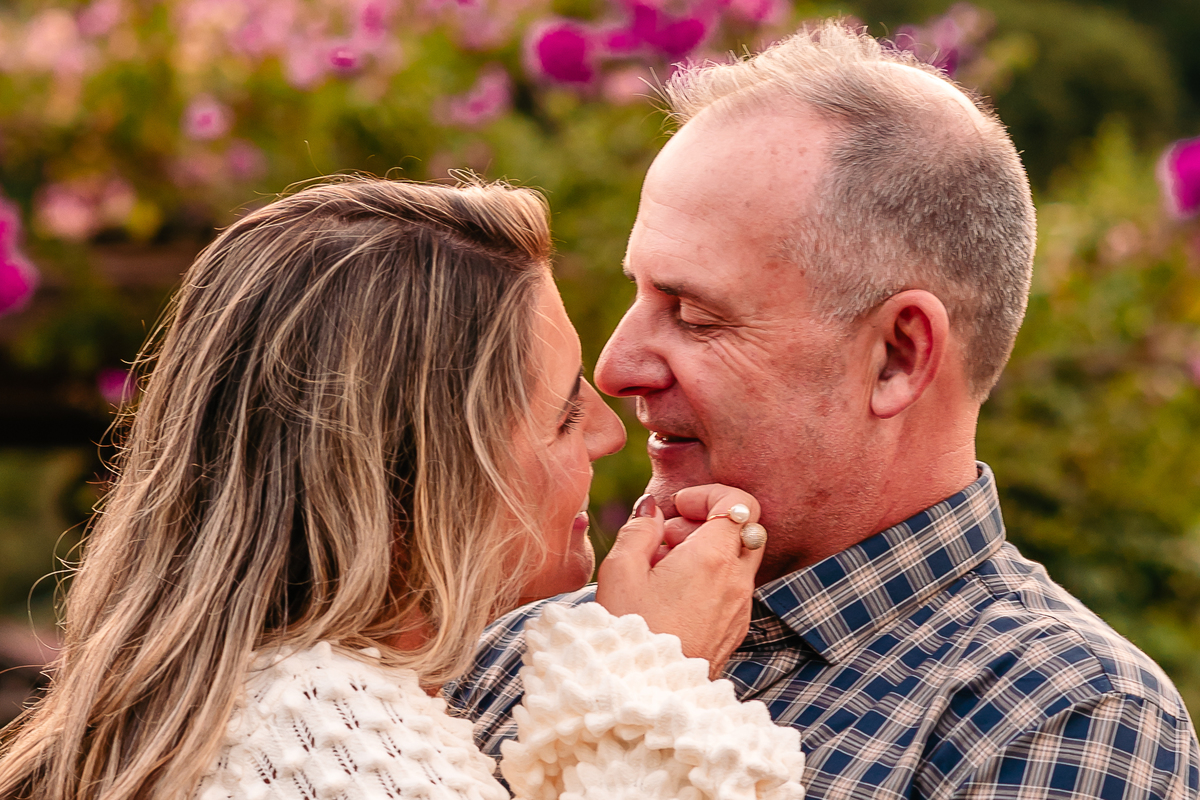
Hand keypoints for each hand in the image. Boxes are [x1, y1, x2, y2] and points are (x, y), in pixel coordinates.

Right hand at [595, 485, 763, 677]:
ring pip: (738, 559)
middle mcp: (736, 581)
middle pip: (744, 529)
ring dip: (707, 552)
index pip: (739, 503)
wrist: (646, 693)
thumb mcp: (620, 570)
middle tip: (668, 538)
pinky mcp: (735, 628)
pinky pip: (733, 587)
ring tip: (663, 570)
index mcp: (712, 558)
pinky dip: (710, 578)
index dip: (709, 495)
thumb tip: (652, 509)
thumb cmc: (630, 630)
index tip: (679, 507)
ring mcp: (740, 607)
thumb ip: (639, 528)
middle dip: (708, 522)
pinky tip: (673, 595)